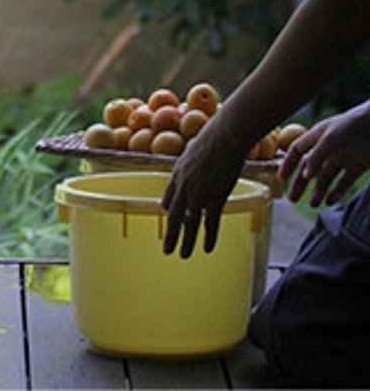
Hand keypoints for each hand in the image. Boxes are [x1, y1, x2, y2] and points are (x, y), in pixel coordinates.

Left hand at [161, 115, 248, 256]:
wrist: (224, 135)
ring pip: (189, 223)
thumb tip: (194, 163)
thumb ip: (191, 161)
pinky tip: (207, 249)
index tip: (168, 216)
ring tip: (183, 256)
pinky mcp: (215, 197)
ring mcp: (198, 193)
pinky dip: (209, 237)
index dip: (169, 208)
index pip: (168, 197)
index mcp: (177, 172)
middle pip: (174, 215)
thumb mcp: (194, 149)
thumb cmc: (212, 136)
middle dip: (171, 234)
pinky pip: (210, 223)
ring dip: (186, 241)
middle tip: (167, 250)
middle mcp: (183, 185)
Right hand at [281, 101, 369, 207]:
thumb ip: (317, 156)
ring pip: (326, 178)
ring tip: (314, 204)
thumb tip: (305, 175)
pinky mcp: (357, 165)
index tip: (281, 179)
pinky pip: (344, 182)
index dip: (288, 164)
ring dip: (319, 191)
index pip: (297, 151)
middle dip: (300, 183)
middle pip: (309, 168)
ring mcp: (343, 157)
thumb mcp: (331, 139)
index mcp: (317, 136)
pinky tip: (330, 201)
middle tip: (292, 199)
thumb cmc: (354, 125)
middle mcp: (328, 148)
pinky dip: (337, 192)